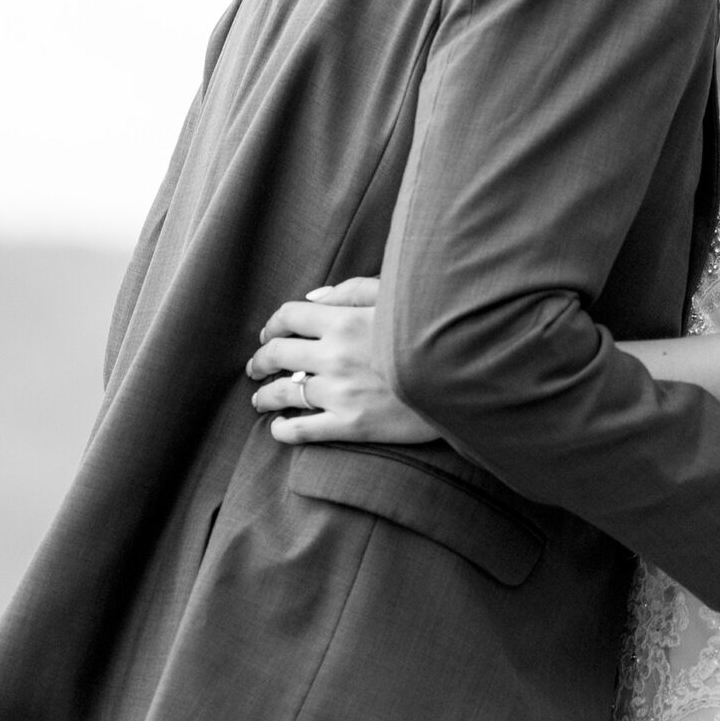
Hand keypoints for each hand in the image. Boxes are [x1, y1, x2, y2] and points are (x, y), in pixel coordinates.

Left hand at [246, 278, 436, 444]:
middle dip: (261, 360)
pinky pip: (302, 430)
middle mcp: (334, 355)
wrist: (462, 379)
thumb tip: (314, 298)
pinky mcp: (350, 424)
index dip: (273, 324)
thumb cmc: (432, 333)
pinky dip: (283, 429)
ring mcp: (340, 392)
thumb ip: (354, 290)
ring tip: (260, 399)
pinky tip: (279, 427)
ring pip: (282, 392)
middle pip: (277, 353)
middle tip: (257, 367)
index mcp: (344, 320)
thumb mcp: (397, 298)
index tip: (269, 333)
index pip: (289, 316)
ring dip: (264, 395)